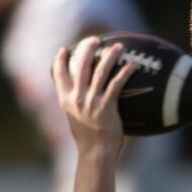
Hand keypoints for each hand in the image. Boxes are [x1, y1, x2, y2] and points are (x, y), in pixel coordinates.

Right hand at [51, 36, 127, 151]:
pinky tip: (133, 65)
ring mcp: (91, 101)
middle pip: (80, 66)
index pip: (59, 75)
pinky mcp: (106, 106)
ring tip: (119, 46)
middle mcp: (77, 98)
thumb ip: (75, 105)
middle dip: (87, 49)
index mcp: (66, 101)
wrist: (95, 152)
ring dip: (110, 55)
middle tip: (95, 39)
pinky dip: (125, 72)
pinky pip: (117, 83)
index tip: (63, 49)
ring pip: (100, 71)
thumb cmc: (88, 139)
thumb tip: (79, 97)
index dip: (60, 60)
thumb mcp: (74, 120)